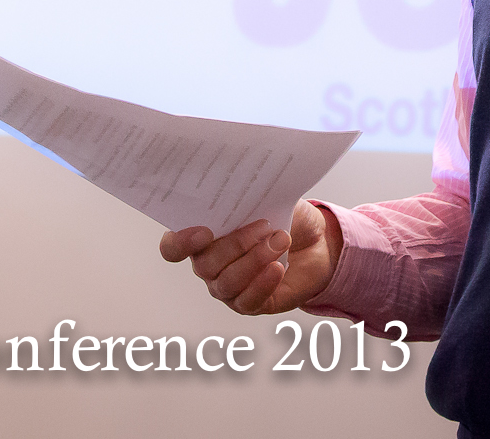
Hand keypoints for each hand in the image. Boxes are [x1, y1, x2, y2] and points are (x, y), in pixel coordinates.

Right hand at [158, 197, 343, 314]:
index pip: (173, 248)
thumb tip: (246, 185)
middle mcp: (209, 265)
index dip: (180, 243)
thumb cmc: (285, 217)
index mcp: (203, 236)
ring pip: (227, 283)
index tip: (204, 231)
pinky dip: (263, 283)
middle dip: (236, 244)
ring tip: (281, 241)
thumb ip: (251, 194)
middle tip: (265, 226)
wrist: (317, 242)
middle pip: (205, 265)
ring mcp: (228, 287)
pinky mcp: (251, 304)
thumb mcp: (268, 198)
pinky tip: (278, 268)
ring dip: (255, 260)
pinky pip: (248, 300)